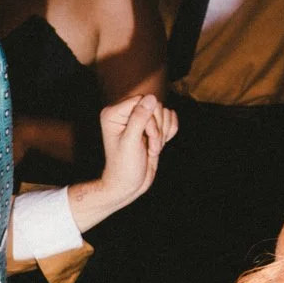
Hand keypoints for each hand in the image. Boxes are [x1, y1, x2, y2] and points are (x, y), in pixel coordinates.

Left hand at [86, 95, 177, 218]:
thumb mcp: (131, 142)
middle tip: (150, 146)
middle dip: (157, 128)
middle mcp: (126, 113)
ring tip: (152, 148)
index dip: (150, 119)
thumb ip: (139, 119)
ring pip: (163, 112)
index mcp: (114, 113)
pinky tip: (158, 145)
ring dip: (162, 133)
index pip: (142, 100)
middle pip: (155, 105)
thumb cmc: (124, 167)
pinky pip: (170, 118)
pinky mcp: (151, 126)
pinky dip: (168, 132)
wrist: (129, 185)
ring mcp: (140, 119)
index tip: (149, 138)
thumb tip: (151, 98)